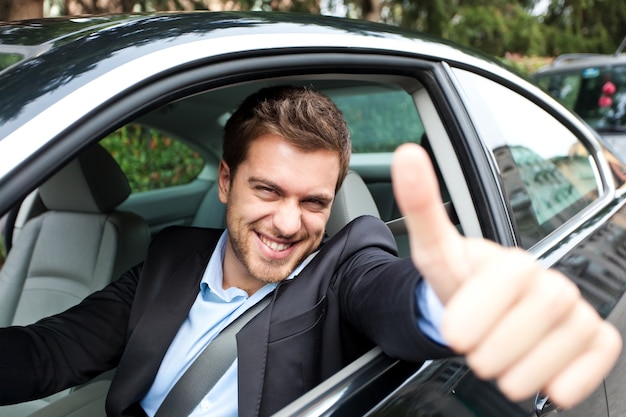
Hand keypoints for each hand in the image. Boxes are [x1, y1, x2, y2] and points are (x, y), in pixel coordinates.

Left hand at [391, 143, 621, 407]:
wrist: (481, 314)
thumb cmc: (461, 283)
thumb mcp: (435, 252)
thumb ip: (422, 208)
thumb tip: (406, 154)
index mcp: (513, 262)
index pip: (511, 277)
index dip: (479, 310)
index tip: (454, 334)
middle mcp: (552, 282)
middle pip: (539, 314)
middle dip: (496, 346)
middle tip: (473, 353)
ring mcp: (577, 310)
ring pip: (564, 343)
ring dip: (520, 370)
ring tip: (496, 365)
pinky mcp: (595, 338)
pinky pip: (599, 356)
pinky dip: (567, 378)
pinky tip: (541, 377)